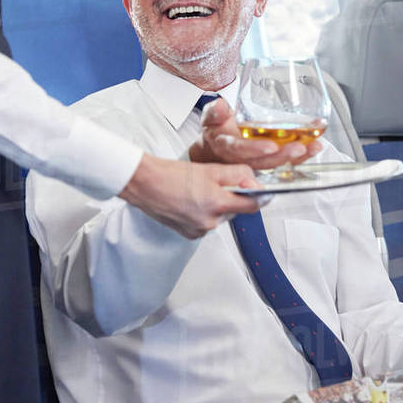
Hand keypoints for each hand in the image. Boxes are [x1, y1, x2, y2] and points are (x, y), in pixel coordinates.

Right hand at [118, 152, 260, 238]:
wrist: (144, 183)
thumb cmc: (169, 174)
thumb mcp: (210, 168)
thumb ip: (237, 175)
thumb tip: (253, 182)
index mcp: (217, 204)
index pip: (252, 206)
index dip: (258, 196)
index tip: (259, 191)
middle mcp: (209, 222)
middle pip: (235, 211)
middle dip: (231, 197)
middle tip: (216, 183)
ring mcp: (198, 230)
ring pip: (220, 216)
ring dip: (216, 205)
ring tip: (198, 191)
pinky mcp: (189, 233)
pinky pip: (206, 223)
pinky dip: (203, 213)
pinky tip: (191, 201)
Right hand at [188, 97, 322, 169]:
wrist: (217, 148)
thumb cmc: (217, 130)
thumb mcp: (211, 117)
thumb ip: (215, 112)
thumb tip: (219, 106)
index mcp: (227, 147)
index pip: (240, 150)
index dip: (255, 149)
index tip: (270, 146)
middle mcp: (244, 159)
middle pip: (264, 161)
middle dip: (282, 156)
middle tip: (298, 147)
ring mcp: (258, 161)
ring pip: (278, 163)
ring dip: (297, 157)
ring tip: (313, 147)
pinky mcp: (270, 161)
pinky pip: (286, 161)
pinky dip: (303, 156)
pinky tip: (315, 147)